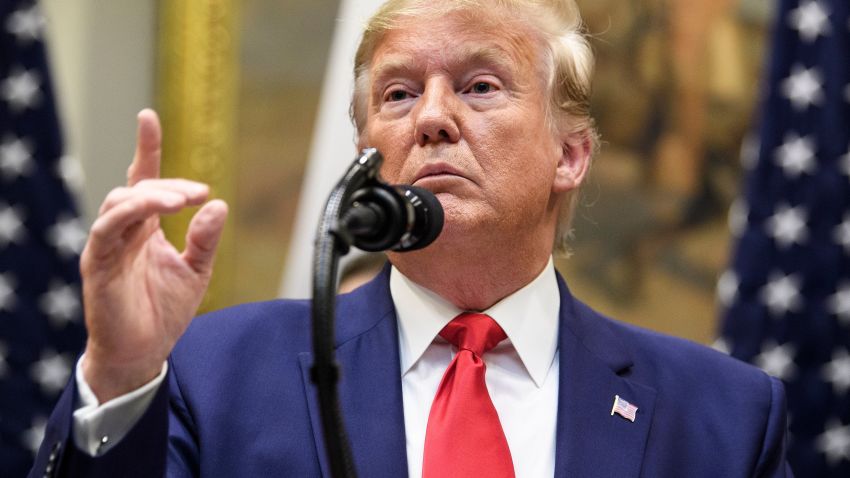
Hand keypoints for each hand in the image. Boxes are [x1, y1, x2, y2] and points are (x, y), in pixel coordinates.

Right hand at [80, 109, 227, 401]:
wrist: (143, 352)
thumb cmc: (164, 311)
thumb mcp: (197, 270)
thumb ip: (206, 238)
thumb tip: (219, 203)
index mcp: (146, 228)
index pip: (142, 179)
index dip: (145, 148)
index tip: (148, 116)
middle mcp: (125, 231)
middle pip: (138, 188)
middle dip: (168, 184)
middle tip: (199, 193)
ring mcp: (108, 245)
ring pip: (120, 202)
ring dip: (152, 195)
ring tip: (183, 201)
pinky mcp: (97, 264)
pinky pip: (106, 230)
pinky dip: (128, 214)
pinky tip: (154, 212)